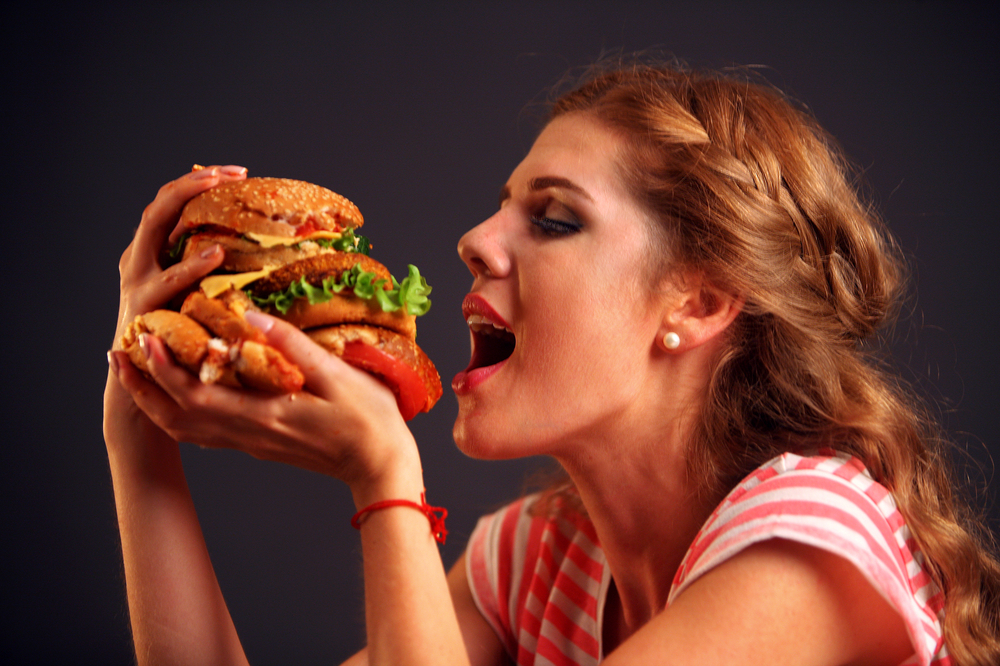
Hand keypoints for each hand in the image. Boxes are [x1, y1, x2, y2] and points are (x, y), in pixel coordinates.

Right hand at [104, 166, 247, 452]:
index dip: (202, 182)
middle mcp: (140, 261)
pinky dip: (191, 267)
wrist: (147, 390)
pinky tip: (217, 256)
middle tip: (228, 173)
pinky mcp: (144, 310)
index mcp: (154, 255)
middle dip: (191, 184)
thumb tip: (275, 260)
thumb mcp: (201, 300)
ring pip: (153, 230)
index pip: (174, 204)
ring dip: (183, 205)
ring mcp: (138, 283)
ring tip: (216, 192)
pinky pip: (166, 282)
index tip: (240, 171)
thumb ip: (222, 276)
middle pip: (160, 205)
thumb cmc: (185, 343)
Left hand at [108, 312, 421, 494]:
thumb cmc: (369, 420)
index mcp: (266, 416)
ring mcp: (252, 443)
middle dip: (143, 385)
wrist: (381, 466)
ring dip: (155, 400)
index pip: (198, 397)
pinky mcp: (259, 444)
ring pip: (186, 428)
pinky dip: (180, 413)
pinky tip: (179, 394)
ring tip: (137, 371)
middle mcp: (250, 434)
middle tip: (119, 353)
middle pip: (178, 417)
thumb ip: (293, 346)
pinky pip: (205, 433)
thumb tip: (251, 317)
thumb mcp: (339, 375)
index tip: (146, 339)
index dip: (164, 369)